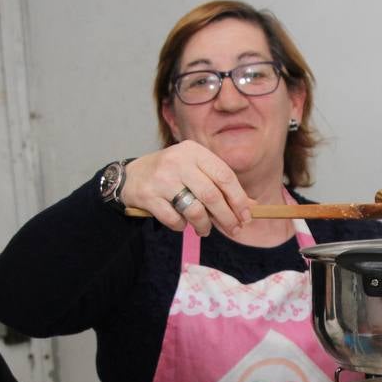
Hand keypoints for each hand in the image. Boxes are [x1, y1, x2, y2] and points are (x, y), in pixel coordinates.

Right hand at [122, 141, 252, 236]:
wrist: (131, 176)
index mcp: (194, 151)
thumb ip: (220, 185)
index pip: (224, 175)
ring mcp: (162, 179)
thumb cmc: (170, 174)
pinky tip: (182, 224)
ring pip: (194, 210)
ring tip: (204, 230)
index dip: (238, 198)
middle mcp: (178, 161)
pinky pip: (174, 219)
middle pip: (211, 195)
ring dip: (204, 225)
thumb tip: (250, 206)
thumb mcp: (195, 171)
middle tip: (233, 229)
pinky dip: (181, 226)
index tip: (246, 216)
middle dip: (226, 217)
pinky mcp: (149, 196)